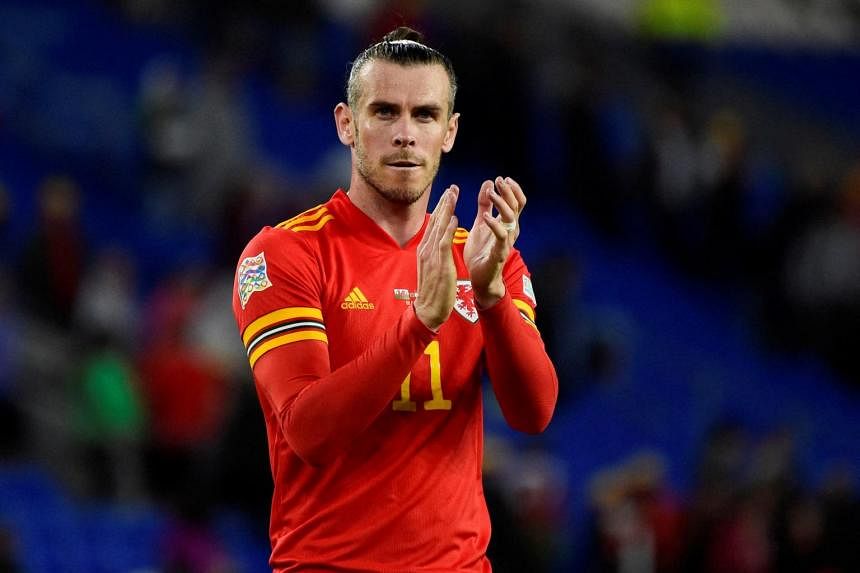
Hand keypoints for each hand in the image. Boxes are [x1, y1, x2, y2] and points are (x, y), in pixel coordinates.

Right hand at [414, 186, 459, 330]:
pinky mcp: (439, 263)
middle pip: (435, 221)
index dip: (441, 208)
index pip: (434, 224)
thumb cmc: (433, 291)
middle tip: (452, 187)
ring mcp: (431, 255)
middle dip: (444, 203)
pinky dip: (448, 228)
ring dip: (446, 209)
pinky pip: (443, 242)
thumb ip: (435, 253)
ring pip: (439, 227)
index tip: (448, 195)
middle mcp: (426, 249)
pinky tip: (454, 217)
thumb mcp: (433, 267)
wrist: (429, 309)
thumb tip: (439, 241)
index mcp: (425, 250)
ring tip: (453, 194)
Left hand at [464, 176, 525, 307]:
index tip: (501, 178)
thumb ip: (485, 204)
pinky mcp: (499, 252)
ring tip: (491, 193)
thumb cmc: (481, 251)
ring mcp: (506, 241)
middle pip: (516, 206)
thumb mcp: (481, 223)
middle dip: (509, 191)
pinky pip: (501, 236)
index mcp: (507, 224)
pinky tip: (486, 217)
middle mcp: (510, 231)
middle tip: (499, 180)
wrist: (480, 278)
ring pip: (511, 218)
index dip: (512, 189)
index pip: (517, 202)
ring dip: (501, 204)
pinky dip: (494, 224)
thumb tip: (489, 183)